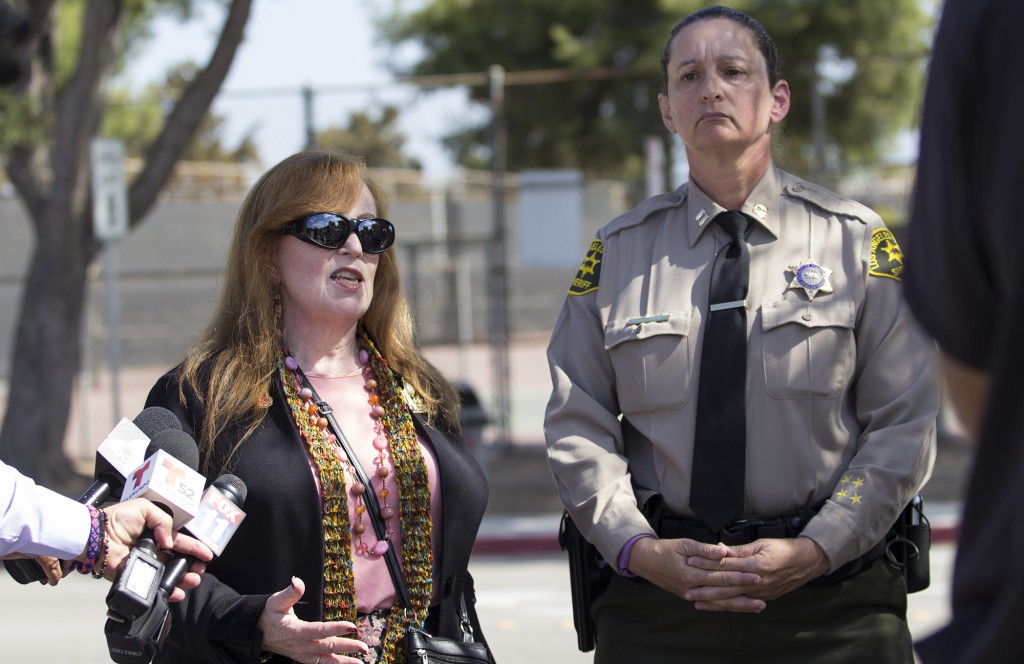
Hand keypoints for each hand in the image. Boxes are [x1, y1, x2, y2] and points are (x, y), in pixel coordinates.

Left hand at [100, 498, 213, 599]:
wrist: (96, 537)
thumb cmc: (118, 519)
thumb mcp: (145, 509)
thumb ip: (163, 521)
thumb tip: (169, 543)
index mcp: (158, 533)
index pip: (181, 542)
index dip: (195, 548)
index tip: (207, 555)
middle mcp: (154, 550)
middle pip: (179, 560)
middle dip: (193, 566)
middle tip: (200, 571)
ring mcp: (146, 565)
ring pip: (170, 574)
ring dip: (184, 579)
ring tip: (192, 581)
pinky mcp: (137, 577)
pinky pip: (154, 585)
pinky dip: (167, 591)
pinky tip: (176, 592)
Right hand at [257, 576, 370, 663]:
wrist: (255, 633)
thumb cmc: (268, 615)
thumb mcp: (275, 601)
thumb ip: (289, 593)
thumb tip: (297, 581)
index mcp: (295, 631)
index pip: (319, 630)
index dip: (336, 628)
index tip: (352, 626)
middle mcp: (300, 646)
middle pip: (327, 647)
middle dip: (347, 647)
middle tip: (364, 647)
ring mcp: (302, 654)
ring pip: (325, 660)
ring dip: (343, 662)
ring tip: (360, 663)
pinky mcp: (304, 658)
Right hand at [628, 537, 764, 612]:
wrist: (645, 562)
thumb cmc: (664, 550)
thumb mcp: (683, 544)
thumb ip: (705, 550)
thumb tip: (724, 551)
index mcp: (692, 574)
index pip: (721, 576)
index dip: (740, 576)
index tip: (756, 575)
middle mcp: (693, 588)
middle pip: (723, 593)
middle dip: (744, 592)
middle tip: (763, 591)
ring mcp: (691, 595)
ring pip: (719, 602)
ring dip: (739, 605)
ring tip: (757, 606)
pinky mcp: (690, 596)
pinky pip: (712, 603)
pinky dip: (726, 606)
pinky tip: (738, 607)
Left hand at [684, 536, 829, 609]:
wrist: (807, 562)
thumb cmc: (784, 549)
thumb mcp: (761, 544)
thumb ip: (740, 550)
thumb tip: (720, 549)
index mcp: (755, 566)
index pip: (725, 565)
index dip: (706, 564)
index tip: (691, 562)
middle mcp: (757, 583)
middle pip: (726, 587)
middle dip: (705, 590)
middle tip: (687, 591)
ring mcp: (761, 593)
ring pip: (733, 599)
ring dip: (714, 601)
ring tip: (697, 602)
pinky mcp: (765, 598)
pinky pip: (743, 603)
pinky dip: (729, 605)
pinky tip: (718, 607)